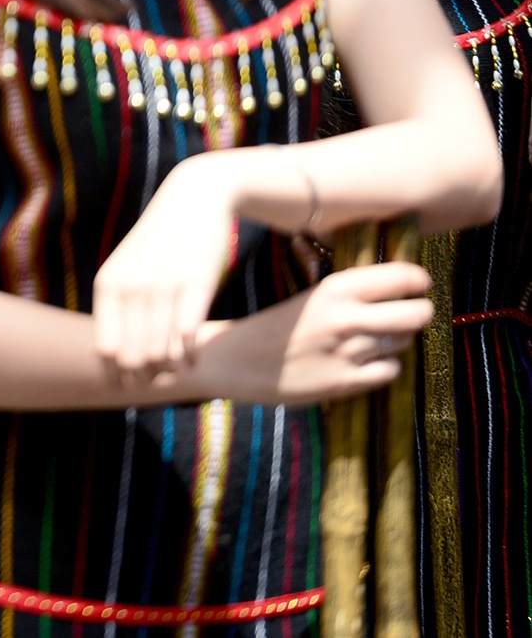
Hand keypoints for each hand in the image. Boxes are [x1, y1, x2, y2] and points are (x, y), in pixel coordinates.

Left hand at [92, 154, 237, 383]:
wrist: (195, 199)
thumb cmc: (159, 244)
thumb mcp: (127, 269)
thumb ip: (117, 308)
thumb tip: (104, 356)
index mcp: (108, 285)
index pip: (105, 349)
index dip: (116, 374)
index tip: (129, 383)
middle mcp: (132, 287)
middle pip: (134, 357)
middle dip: (145, 377)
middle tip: (157, 380)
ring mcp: (163, 286)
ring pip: (162, 353)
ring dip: (169, 370)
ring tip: (176, 371)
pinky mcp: (196, 284)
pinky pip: (189, 338)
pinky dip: (191, 357)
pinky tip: (194, 359)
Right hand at [215, 262, 432, 404]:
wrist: (236, 360)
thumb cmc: (276, 325)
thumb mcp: (312, 297)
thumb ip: (353, 294)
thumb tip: (403, 290)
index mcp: (335, 288)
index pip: (402, 277)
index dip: (418, 281)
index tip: (418, 286)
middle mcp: (346, 318)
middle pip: (417, 313)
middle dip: (422, 313)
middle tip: (415, 314)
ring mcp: (348, 352)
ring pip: (406, 342)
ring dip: (400, 340)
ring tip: (380, 338)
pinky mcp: (346, 383)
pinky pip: (391, 371)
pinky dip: (385, 367)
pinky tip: (366, 362)